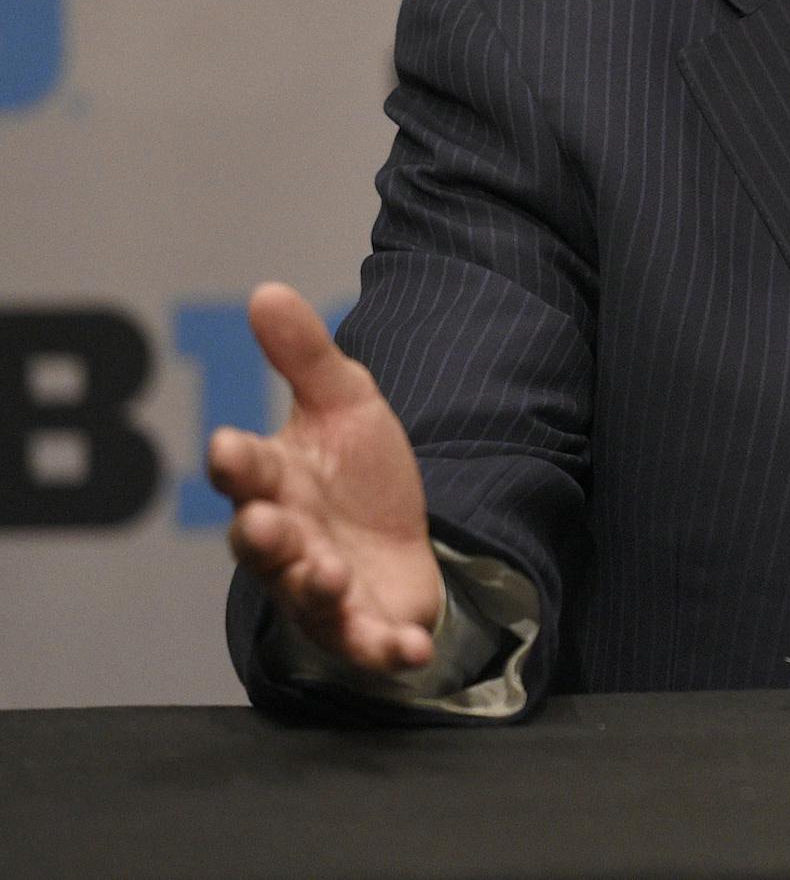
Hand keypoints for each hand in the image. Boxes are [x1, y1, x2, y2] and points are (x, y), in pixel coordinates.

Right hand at [206, 283, 442, 673]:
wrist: (402, 538)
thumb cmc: (355, 472)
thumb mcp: (345, 402)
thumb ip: (305, 356)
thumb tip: (266, 289)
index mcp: (276, 485)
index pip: (247, 471)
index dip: (237, 460)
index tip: (227, 444)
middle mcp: (288, 544)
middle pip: (263, 544)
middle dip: (262, 535)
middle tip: (266, 522)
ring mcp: (322, 591)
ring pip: (307, 596)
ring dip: (315, 586)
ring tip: (329, 573)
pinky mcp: (364, 628)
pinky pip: (369, 645)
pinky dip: (386, 651)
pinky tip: (410, 649)